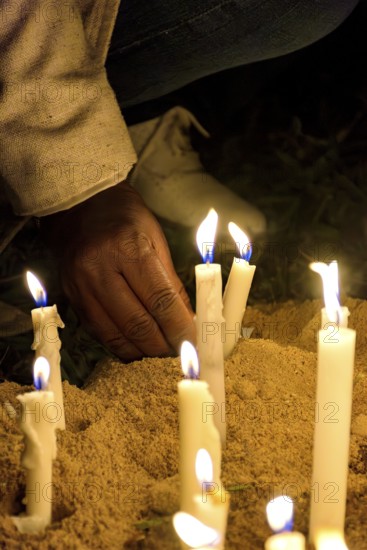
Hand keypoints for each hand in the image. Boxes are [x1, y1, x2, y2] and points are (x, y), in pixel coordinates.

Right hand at [42, 183, 194, 360]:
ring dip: (144, 350)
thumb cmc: (126, 219)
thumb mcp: (157, 241)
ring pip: (116, 335)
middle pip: (137, 324)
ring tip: (162, 351)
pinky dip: (122, 345)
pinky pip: (99, 332)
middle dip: (164, 345)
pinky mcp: (72, 298)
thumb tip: (188, 320)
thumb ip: (171, 282)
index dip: (180, 327)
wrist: (79, 207)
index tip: (195, 341)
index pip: (160, 300)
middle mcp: (99, 269)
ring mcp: (81, 286)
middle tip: (181, 351)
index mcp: (127, 248)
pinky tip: (139, 345)